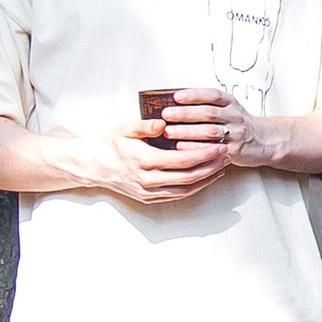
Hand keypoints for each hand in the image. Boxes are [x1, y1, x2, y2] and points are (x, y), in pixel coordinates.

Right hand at [95, 88, 243, 207]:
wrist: (94, 165)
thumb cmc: (111, 144)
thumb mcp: (125, 128)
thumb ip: (145, 126)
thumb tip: (162, 123)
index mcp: (144, 160)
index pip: (182, 160)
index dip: (204, 154)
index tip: (219, 146)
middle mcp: (147, 179)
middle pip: (188, 176)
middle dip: (211, 166)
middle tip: (226, 156)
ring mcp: (148, 191)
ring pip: (185, 189)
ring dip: (206, 179)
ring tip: (221, 168)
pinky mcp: (149, 198)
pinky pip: (176, 196)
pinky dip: (193, 188)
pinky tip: (204, 179)